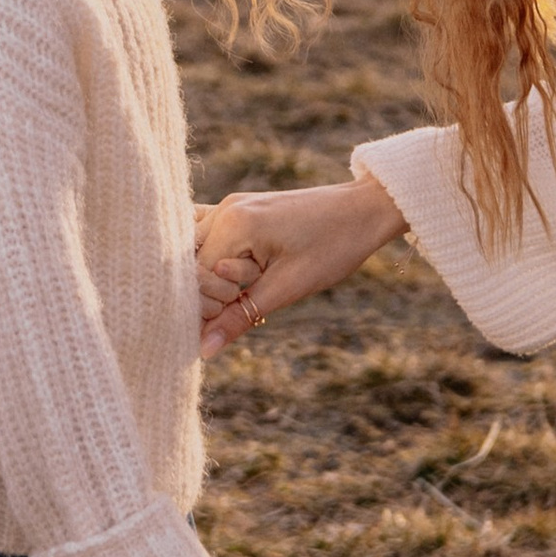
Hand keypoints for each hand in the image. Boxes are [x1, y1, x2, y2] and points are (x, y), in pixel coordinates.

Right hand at [194, 173, 405, 352]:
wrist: (365, 211)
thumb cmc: (332, 247)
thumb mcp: (287, 288)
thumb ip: (239, 316)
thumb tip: (203, 350)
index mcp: (234, 223)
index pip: (195, 277)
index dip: (214, 304)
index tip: (247, 306)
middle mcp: (225, 208)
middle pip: (191, 264)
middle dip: (215, 289)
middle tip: (256, 289)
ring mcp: (232, 206)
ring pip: (197, 252)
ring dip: (217, 275)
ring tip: (252, 280)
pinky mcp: (242, 210)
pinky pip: (213, 236)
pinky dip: (220, 258)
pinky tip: (240, 271)